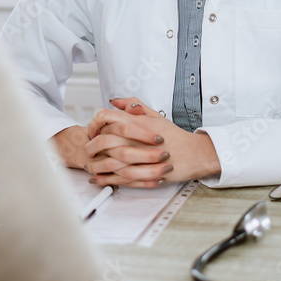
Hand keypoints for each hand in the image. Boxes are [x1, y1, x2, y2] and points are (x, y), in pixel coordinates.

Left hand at [84, 97, 220, 187]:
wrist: (193, 154)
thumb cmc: (175, 136)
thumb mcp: (155, 115)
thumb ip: (134, 105)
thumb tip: (115, 100)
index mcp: (137, 122)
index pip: (106, 119)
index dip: (94, 126)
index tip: (92, 132)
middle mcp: (136, 139)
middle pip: (103, 141)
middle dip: (91, 148)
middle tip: (87, 152)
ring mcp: (139, 158)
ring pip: (109, 162)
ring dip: (96, 166)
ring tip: (90, 167)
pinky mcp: (143, 174)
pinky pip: (119, 178)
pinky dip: (106, 180)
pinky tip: (99, 179)